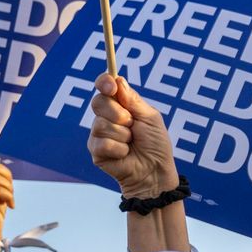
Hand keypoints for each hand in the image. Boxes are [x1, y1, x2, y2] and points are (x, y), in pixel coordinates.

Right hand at [87, 74, 179, 197]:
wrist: (154, 171)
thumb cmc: (155, 144)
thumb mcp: (150, 118)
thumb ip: (133, 100)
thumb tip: (117, 80)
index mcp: (121, 105)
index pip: (105, 86)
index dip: (104, 82)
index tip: (110, 85)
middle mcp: (106, 116)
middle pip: (98, 102)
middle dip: (118, 114)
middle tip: (132, 125)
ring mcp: (99, 133)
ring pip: (101, 124)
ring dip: (123, 135)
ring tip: (131, 143)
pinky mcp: (95, 150)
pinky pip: (102, 143)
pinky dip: (119, 149)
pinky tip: (125, 154)